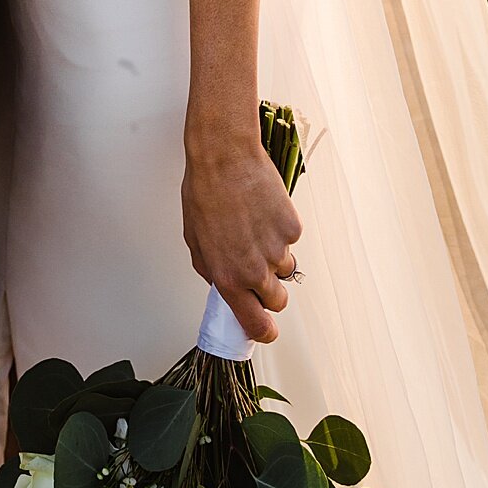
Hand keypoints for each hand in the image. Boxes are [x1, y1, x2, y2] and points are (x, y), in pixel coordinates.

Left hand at [181, 129, 301, 344]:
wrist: (225, 156)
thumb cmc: (205, 192)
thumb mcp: (195, 240)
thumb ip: (212, 271)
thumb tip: (223, 286)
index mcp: (227, 277)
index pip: (255, 323)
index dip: (263, 331)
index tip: (264, 329)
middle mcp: (255, 269)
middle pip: (277, 302)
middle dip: (269, 293)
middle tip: (258, 271)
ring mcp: (277, 249)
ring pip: (285, 268)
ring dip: (274, 258)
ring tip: (255, 229)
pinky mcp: (291, 227)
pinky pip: (289, 240)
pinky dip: (279, 231)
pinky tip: (262, 210)